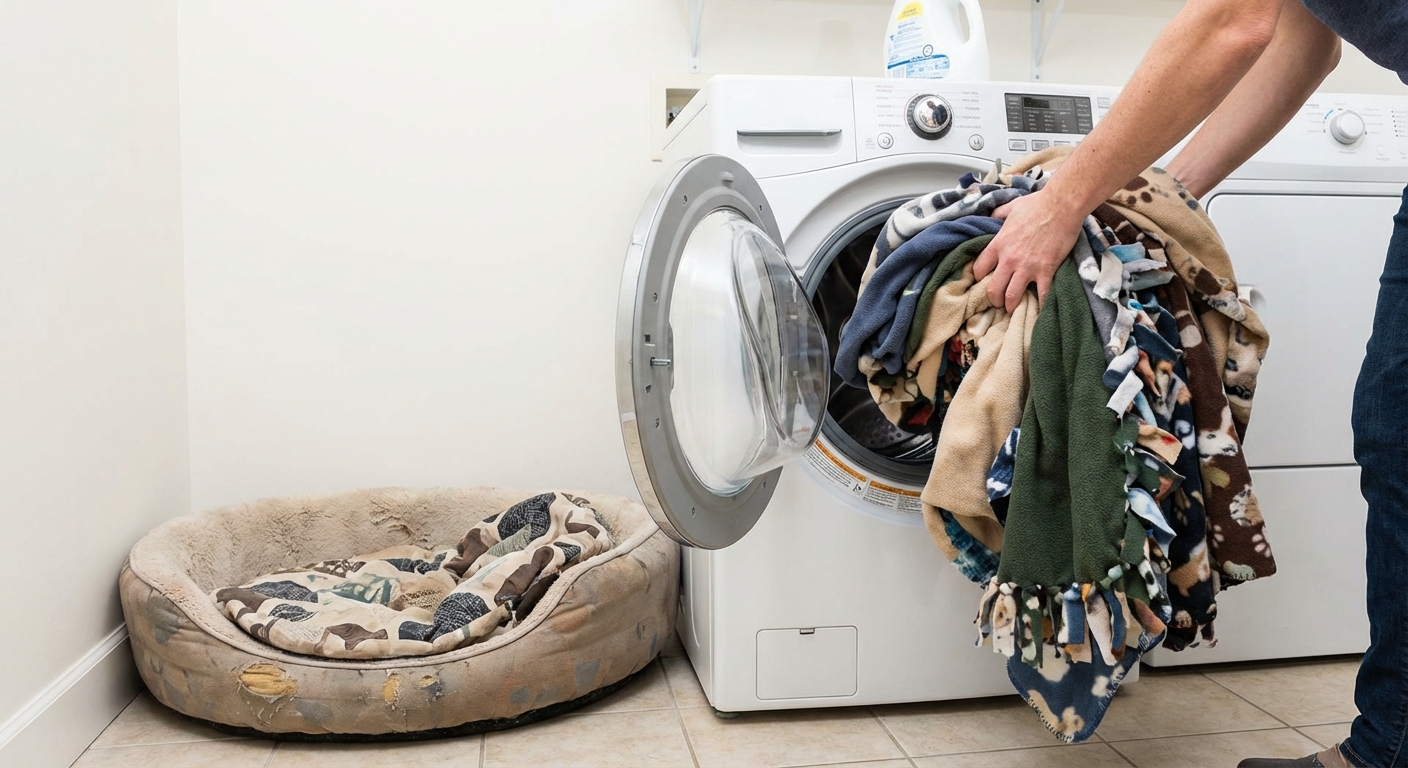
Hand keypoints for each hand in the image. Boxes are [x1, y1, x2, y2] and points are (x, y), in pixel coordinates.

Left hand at [972, 191, 1084, 312]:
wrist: (1061, 206)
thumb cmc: (1037, 204)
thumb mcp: (1011, 207)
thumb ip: (998, 214)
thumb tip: (991, 215)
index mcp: (998, 244)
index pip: (979, 268)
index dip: (979, 278)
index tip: (984, 281)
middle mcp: (1009, 259)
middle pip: (993, 289)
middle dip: (994, 299)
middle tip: (998, 302)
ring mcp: (1027, 267)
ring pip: (1012, 296)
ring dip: (1011, 305)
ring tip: (1013, 309)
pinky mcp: (1046, 270)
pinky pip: (1042, 294)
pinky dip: (1040, 305)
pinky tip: (1039, 310)